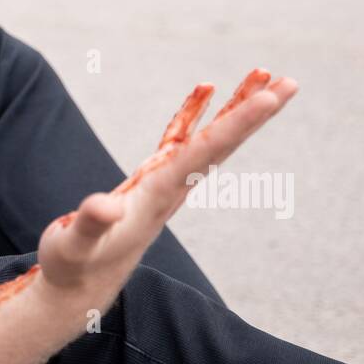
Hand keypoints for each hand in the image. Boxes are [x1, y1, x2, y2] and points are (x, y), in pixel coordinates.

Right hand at [35, 69, 297, 305]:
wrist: (79, 289)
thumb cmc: (73, 267)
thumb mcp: (74, 246)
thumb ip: (90, 223)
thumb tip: (107, 206)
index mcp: (159, 194)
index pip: (207, 151)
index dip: (239, 122)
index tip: (271, 98)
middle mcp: (173, 187)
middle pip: (223, 142)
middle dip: (255, 111)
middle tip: (290, 82)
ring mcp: (166, 183)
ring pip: (210, 137)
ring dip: (236, 107)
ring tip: (263, 75)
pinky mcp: (153, 180)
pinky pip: (181, 139)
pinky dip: (194, 113)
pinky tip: (206, 90)